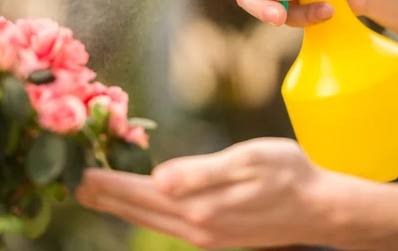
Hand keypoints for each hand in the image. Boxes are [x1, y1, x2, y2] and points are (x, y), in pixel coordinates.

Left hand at [76, 137, 336, 248]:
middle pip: (140, 209)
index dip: (110, 183)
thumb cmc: (289, 174)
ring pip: (152, 218)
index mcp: (201, 205)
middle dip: (107, 196)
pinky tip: (141, 204)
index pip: (142, 193)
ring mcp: (206, 235)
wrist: (320, 207)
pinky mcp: (215, 235)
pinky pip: (168, 223)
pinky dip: (146, 211)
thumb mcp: (249, 161)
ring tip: (98, 193)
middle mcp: (198, 226)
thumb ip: (202, 172)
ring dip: (122, 205)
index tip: (81, 175)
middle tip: (76, 185)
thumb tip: (159, 178)